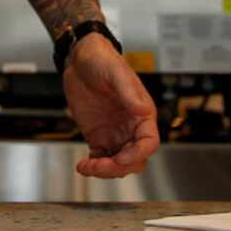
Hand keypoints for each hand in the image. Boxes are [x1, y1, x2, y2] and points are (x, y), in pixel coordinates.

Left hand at [62, 34, 159, 177]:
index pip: (149, 143)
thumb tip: (144, 111)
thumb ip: (129, 92)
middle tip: (99, 165)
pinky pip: (100, 158)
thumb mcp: (116, 72)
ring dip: (105, 170)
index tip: (121, 158)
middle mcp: (130, 127)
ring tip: (87, 166)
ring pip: (118, 163)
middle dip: (119, 167)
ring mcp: (114, 134)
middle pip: (134, 159)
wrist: (80, 60)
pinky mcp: (98, 136)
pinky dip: (93, 166)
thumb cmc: (102, 61)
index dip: (138, 154)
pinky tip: (83, 165)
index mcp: (142, 114)